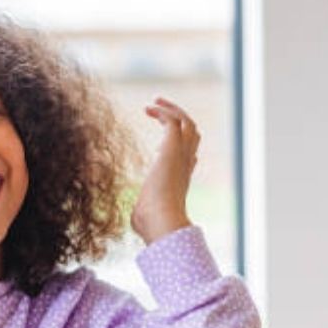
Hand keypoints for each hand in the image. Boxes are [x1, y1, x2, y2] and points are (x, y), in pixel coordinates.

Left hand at [132, 97, 198, 243]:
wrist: (160, 220)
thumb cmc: (150, 225)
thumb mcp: (145, 218)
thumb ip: (142, 216)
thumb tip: (135, 222)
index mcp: (181, 182)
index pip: (188, 159)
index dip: (180, 148)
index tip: (160, 144)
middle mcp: (185, 166)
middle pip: (192, 136)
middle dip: (179, 120)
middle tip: (159, 110)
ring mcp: (181, 156)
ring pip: (187, 123)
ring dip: (173, 109)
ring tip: (154, 102)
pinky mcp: (172, 148)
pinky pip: (174, 120)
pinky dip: (164, 111)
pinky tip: (149, 109)